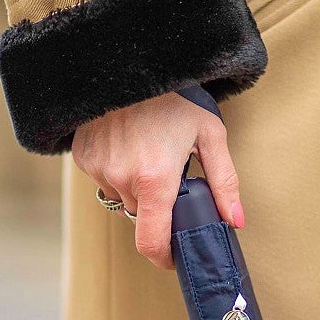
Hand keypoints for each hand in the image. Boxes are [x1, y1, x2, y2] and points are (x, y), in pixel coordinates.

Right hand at [71, 90, 245, 269]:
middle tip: (170, 179)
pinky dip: (118, 172)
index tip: (173, 257)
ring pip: (123, 198)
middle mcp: (122, 179)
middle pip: (142, 217)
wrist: (130, 62)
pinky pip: (104, 180)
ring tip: (148, 154)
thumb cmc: (175, 98)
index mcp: (155, 179)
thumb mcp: (209, 135)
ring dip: (137, 189)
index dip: (163, 257)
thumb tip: (235, 221)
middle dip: (158, 207)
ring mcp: (99, 169)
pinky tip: (128, 146)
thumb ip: (224, 182)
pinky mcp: (84, 158)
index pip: (151, 243)